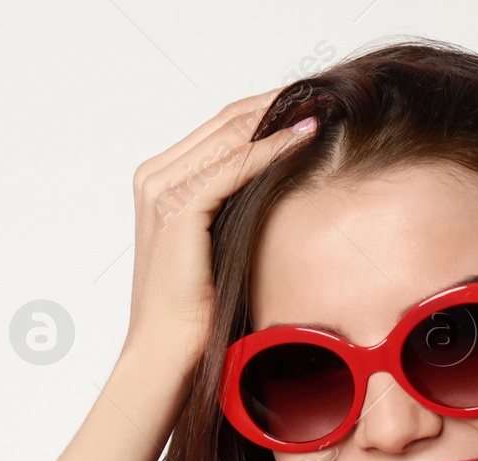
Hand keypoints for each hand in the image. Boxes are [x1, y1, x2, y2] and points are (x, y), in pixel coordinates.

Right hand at [121, 86, 317, 378]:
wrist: (166, 351)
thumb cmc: (193, 309)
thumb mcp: (218, 243)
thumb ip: (233, 205)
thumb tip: (282, 180)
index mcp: (158, 180)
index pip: (220, 127)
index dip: (266, 109)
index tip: (310, 102)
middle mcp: (154, 177)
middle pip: (226, 122)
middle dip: (277, 103)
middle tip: (323, 91)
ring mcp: (162, 190)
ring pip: (232, 136)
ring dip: (280, 118)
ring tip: (323, 106)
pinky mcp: (178, 208)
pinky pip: (234, 166)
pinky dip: (273, 148)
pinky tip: (306, 137)